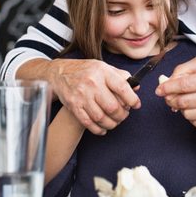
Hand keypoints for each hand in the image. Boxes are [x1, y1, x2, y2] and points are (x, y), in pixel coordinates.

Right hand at [18, 58, 140, 134]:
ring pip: (101, 117)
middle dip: (122, 115)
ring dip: (111, 124)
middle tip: (124, 115)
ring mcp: (81, 95)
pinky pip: (88, 123)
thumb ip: (120, 76)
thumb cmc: (85, 70)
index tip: (136, 105)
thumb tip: (136, 87)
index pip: (122, 87)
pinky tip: (103, 129)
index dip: (132, 99)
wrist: (59, 72)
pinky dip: (98, 129)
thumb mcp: (103, 67)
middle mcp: (92, 83)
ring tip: (115, 122)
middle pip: (112, 107)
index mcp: (102, 71)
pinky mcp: (73, 106)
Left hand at [155, 55, 195, 131]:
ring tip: (187, 99)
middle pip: (182, 102)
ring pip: (186, 114)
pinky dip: (190, 114)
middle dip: (170, 99)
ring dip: (180, 107)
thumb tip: (166, 81)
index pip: (184, 85)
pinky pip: (193, 121)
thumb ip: (183, 69)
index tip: (159, 90)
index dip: (168, 88)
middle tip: (168, 95)